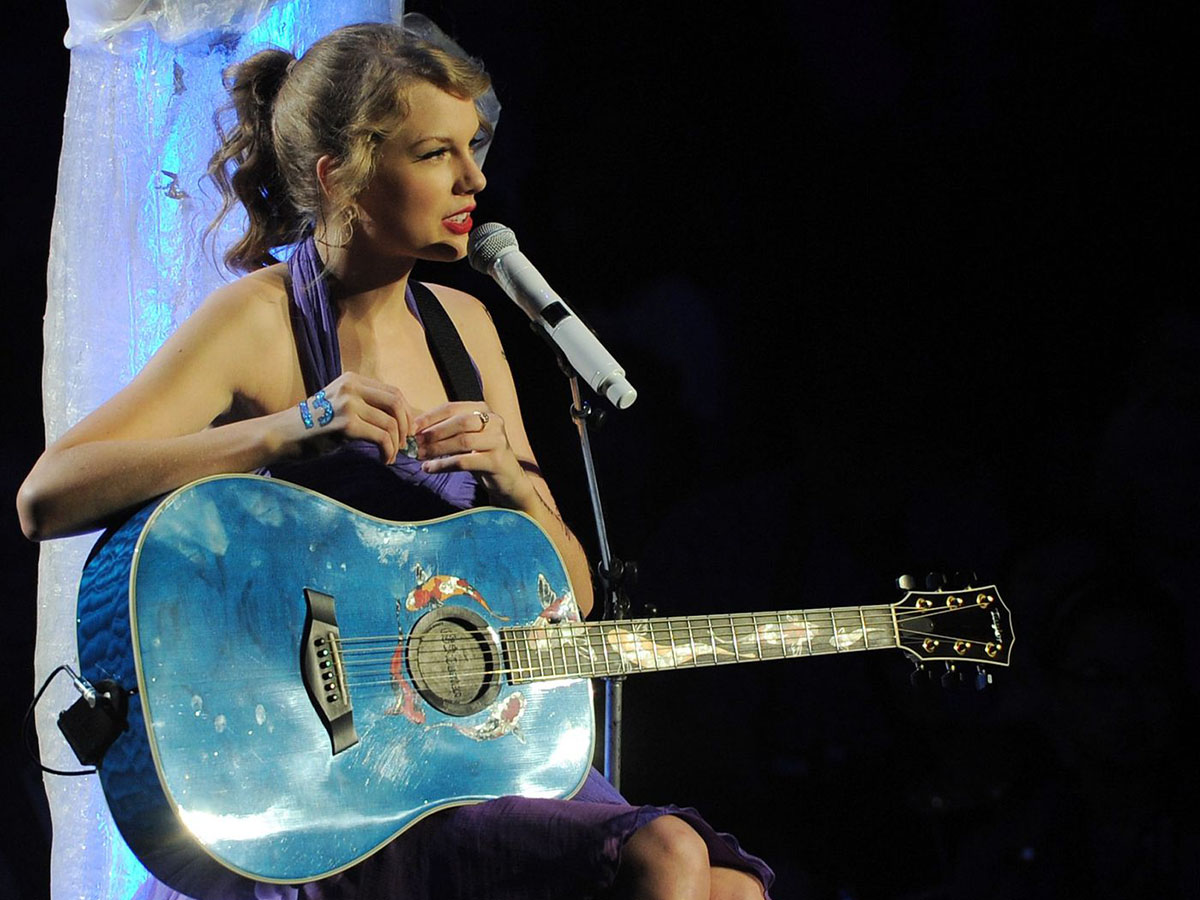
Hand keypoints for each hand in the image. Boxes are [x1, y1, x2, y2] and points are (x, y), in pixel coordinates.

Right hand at [300, 372, 417, 463]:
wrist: (283, 435)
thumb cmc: (313, 425)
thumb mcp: (339, 404)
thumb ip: (365, 404)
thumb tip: (399, 418)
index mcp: (352, 380)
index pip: (393, 392)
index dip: (406, 412)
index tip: (407, 430)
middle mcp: (351, 387)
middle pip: (396, 403)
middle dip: (406, 426)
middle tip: (404, 443)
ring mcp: (348, 404)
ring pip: (390, 423)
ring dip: (396, 444)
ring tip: (391, 456)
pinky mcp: (346, 424)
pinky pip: (381, 437)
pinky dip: (387, 451)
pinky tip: (383, 459)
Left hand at [412, 402, 532, 505]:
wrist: (507, 478)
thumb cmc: (481, 455)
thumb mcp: (466, 436)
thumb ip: (446, 430)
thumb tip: (415, 430)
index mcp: (484, 410)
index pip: (452, 408)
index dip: (430, 417)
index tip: (412, 427)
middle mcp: (494, 422)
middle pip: (459, 422)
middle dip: (434, 432)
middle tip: (416, 443)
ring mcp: (497, 441)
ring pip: (462, 441)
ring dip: (437, 449)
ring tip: (420, 456)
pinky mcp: (496, 461)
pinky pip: (464, 461)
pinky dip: (443, 465)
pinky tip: (429, 468)